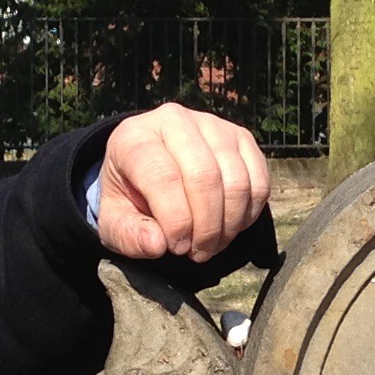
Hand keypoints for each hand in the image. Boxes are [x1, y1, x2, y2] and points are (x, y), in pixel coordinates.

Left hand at [100, 104, 269, 262]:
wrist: (150, 171)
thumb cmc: (131, 197)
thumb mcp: (115, 221)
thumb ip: (128, 235)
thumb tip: (157, 244)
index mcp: (135, 138)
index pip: (163, 176)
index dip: (175, 220)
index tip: (176, 248)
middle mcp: (175, 121)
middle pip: (204, 177)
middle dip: (206, 227)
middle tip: (197, 253)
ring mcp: (213, 125)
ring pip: (237, 181)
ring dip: (228, 225)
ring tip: (211, 245)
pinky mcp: (241, 137)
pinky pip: (259, 182)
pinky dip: (248, 215)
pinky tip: (228, 227)